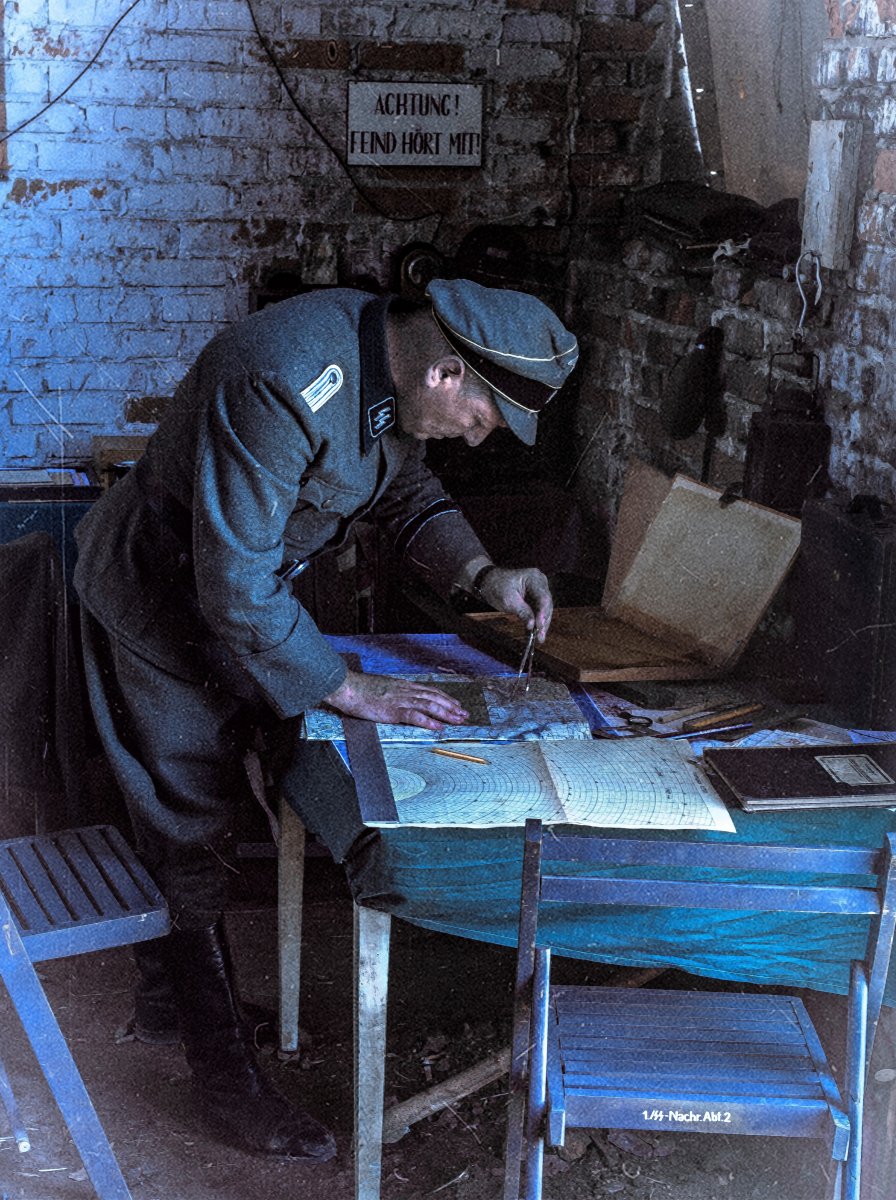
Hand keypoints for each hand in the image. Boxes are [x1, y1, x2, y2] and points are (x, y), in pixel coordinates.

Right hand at [322, 671, 468, 730]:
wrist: (349, 687)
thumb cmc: (361, 689)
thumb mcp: (383, 687)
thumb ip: (395, 692)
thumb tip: (401, 698)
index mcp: (403, 686)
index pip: (430, 691)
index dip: (445, 698)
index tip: (456, 704)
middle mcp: (406, 691)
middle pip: (434, 698)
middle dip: (452, 706)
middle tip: (465, 715)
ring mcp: (400, 700)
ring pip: (429, 706)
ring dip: (446, 714)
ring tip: (458, 720)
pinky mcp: (393, 711)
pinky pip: (414, 716)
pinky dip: (428, 722)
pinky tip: (438, 727)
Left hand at [478, 566, 552, 641]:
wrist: (489, 582)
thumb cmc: (497, 586)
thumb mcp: (508, 600)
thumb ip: (522, 612)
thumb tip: (532, 625)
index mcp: (534, 578)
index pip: (543, 597)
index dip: (543, 613)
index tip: (540, 625)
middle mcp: (540, 583)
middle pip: (546, 605)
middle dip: (544, 621)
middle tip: (540, 636)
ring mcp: (539, 591)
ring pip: (545, 610)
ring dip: (542, 625)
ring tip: (540, 638)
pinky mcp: (535, 599)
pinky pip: (539, 612)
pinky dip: (537, 623)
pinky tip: (536, 634)